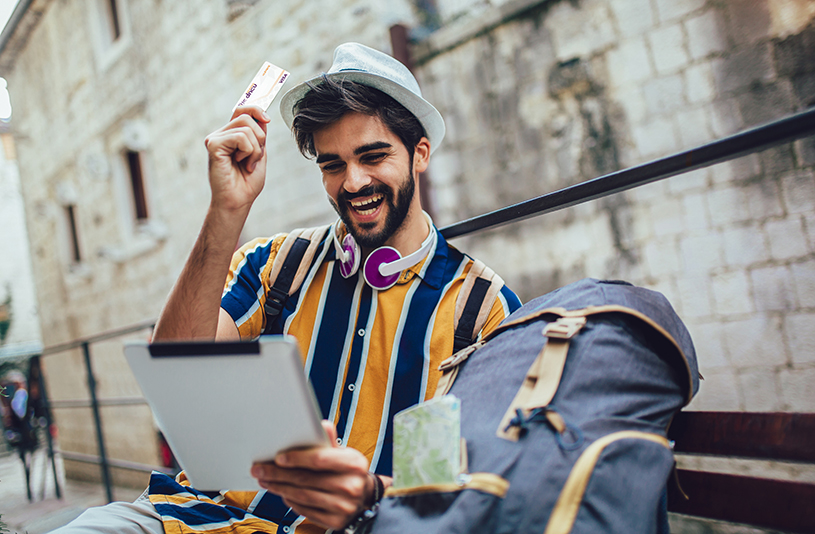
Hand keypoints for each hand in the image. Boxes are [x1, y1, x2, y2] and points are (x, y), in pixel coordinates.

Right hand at [203, 105, 269, 212]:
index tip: (267, 119)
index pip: (242, 110)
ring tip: (248, 163)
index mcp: (231, 135)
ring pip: (246, 127)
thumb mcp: (259, 154)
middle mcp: (222, 134)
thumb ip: (259, 135)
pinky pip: (240, 137)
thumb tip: (262, 116)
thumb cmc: (247, 182)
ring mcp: (215, 138)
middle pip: (247, 117)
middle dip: (260, 138)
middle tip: (255, 158)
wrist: (238, 200)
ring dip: (255, 149)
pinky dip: (248, 151)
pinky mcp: (213, 145)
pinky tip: (240, 163)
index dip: (255, 109)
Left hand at [251, 421, 384, 529]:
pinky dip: (290, 501)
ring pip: (302, 495)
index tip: (277, 458)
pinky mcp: (335, 521)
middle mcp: (350, 486)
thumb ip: (329, 442)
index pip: (319, 459)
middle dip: (278, 474)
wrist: (365, 498)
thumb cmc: (349, 472)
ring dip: (279, 487)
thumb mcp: (344, 454)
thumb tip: (321, 425)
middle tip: (260, 469)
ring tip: (266, 480)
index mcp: (354, 463)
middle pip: (305, 479)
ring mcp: (343, 506)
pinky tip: (282, 492)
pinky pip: (305, 510)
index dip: (296, 458)